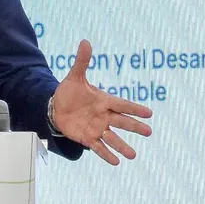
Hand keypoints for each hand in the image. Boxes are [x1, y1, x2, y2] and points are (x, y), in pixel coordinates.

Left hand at [51, 39, 152, 164]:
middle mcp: (103, 116)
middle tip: (149, 132)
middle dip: (134, 127)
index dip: (134, 108)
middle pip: (121, 122)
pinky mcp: (87, 138)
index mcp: (104, 100)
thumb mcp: (75, 76)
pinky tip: (116, 162)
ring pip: (112, 138)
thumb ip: (82, 61)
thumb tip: (85, 41)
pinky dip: (106, 154)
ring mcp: (96, 128)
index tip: (149, 113)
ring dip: (122, 146)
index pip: (121, 104)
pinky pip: (98, 147)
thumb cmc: (69, 92)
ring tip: (133, 155)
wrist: (55, 106)